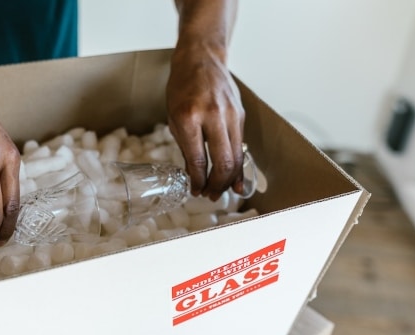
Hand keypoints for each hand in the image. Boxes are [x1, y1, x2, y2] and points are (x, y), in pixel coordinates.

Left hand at [166, 42, 245, 200]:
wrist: (201, 59)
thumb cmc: (181, 88)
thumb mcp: (173, 117)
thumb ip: (185, 146)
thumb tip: (194, 175)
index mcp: (189, 117)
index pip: (198, 159)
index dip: (198, 181)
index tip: (195, 191)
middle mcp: (213, 116)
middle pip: (224, 162)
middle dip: (217, 185)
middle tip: (210, 196)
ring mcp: (230, 115)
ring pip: (237, 156)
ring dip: (230, 178)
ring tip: (222, 191)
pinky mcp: (240, 115)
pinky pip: (241, 145)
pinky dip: (238, 164)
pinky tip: (235, 177)